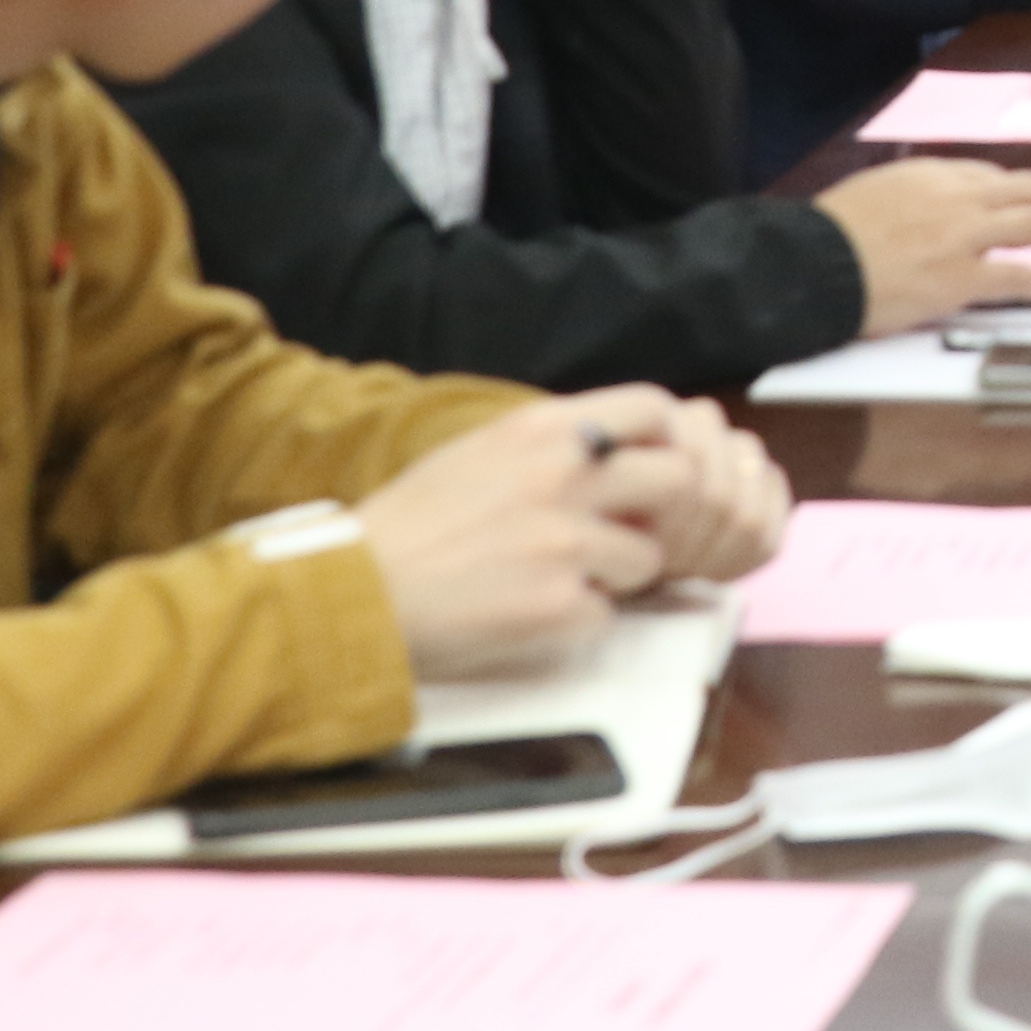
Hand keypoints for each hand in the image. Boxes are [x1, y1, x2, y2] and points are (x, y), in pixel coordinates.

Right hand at [356, 391, 786, 680]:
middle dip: (662, 515)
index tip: (652, 470)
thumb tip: (623, 448)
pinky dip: (576, 623)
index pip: (656, 407)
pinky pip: (606, 616)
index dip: (669, 440)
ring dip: (615, 577)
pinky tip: (524, 615)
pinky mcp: (556, 605)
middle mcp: (560, 475)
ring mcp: (562, 541)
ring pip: (650, 557)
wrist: (350, 597)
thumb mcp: (482, 453)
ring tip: (552, 581)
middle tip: (620, 536)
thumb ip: (554, 445)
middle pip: (680, 479)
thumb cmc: (411, 528)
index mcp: (541, 430)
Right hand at [816, 160, 1030, 333]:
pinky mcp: (960, 278)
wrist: (807, 263)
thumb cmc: (827, 234)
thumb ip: (910, 193)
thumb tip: (929, 204)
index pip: (992, 178)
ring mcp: (962, 236)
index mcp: (931, 173)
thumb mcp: (873, 191)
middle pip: (1028, 190)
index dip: (1022, 192)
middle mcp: (955, 197)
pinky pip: (1022, 276)